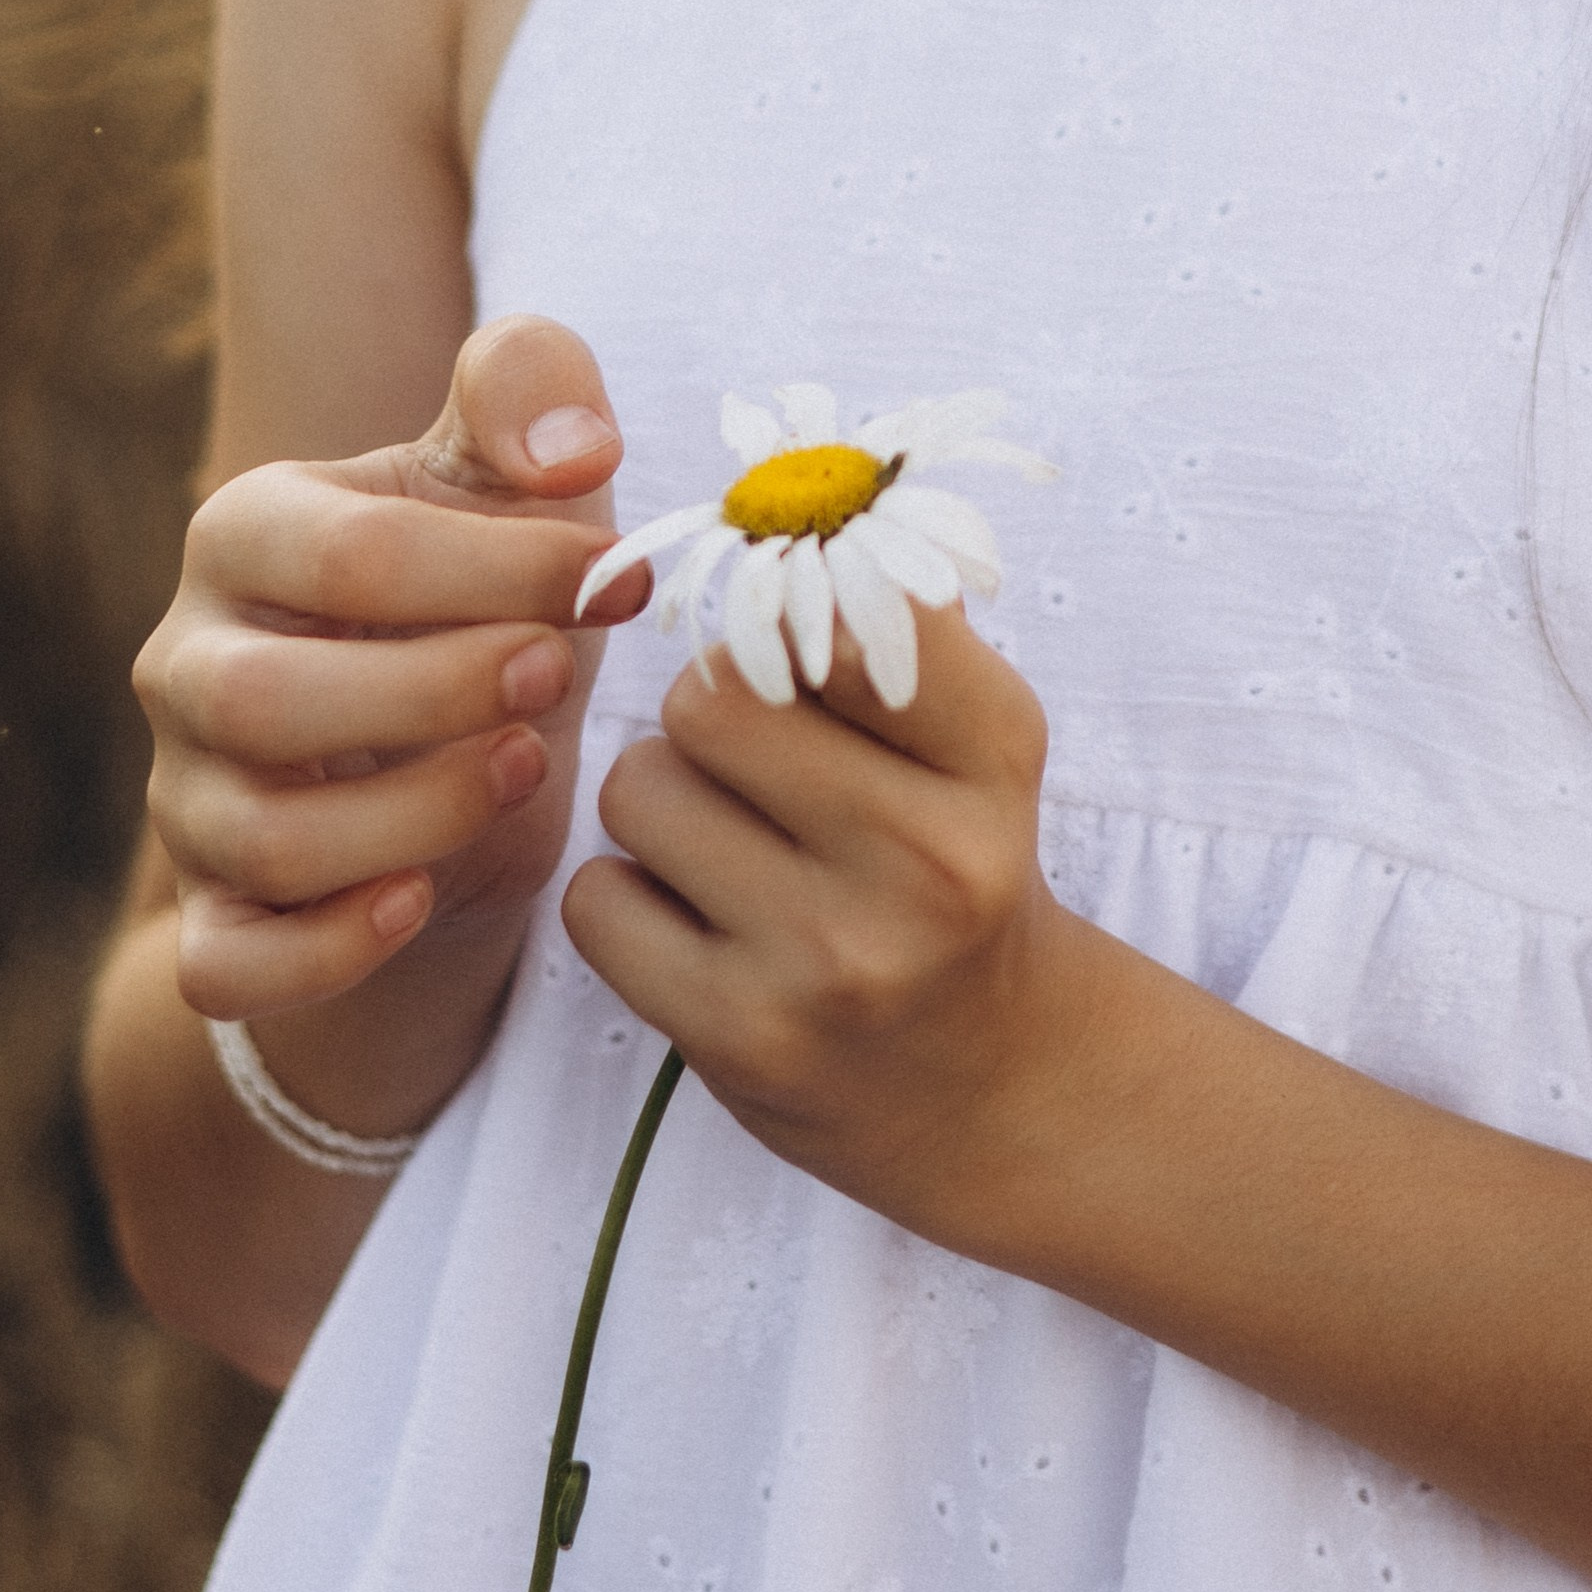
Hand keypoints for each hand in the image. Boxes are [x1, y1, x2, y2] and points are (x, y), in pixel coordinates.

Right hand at [134, 315, 645, 1020]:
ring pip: (259, 839)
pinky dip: (319, 953)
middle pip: (264, 700)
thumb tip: (573, 445)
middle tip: (562, 674)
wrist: (466, 744)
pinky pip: (223, 966)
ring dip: (413, 816)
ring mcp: (189, 796)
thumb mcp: (512, 474)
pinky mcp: (217, 914)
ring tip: (531, 765)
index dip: (500, 568)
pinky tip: (420, 902)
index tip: (622, 575)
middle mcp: (186, 660)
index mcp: (245, 530)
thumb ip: (533, 395)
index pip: (347, 554)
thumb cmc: (489, 585)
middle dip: (434, 693)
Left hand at [563, 597, 1074, 1234]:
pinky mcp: (743, 1038)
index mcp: (993, 752)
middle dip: (703, 715)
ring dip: (660, 804)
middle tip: (746, 760)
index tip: (785, 646)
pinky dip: (625, 901)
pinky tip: (696, 924)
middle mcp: (925, 857)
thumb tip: (788, 508)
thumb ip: (890, 622)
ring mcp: (832, 959)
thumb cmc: (954, 865)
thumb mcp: (972, 743)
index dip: (781, 615)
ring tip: (728, 847)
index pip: (843, 609)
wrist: (992, 1084)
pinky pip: (598, 901)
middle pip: (707, 699)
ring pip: (640, 789)